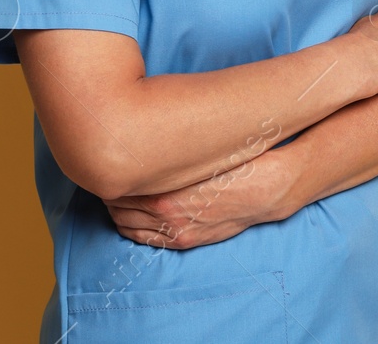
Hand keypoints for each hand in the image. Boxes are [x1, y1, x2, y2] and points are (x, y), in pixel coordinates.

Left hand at [103, 146, 295, 249]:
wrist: (267, 188)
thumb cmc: (235, 162)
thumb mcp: (198, 151)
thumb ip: (168, 149)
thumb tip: (142, 137)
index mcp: (164, 190)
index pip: (119, 186)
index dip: (111, 172)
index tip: (111, 159)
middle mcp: (164, 214)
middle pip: (117, 206)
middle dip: (112, 190)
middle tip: (111, 174)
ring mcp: (174, 230)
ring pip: (127, 225)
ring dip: (118, 210)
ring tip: (119, 193)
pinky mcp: (185, 240)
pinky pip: (145, 239)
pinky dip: (132, 227)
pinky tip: (132, 215)